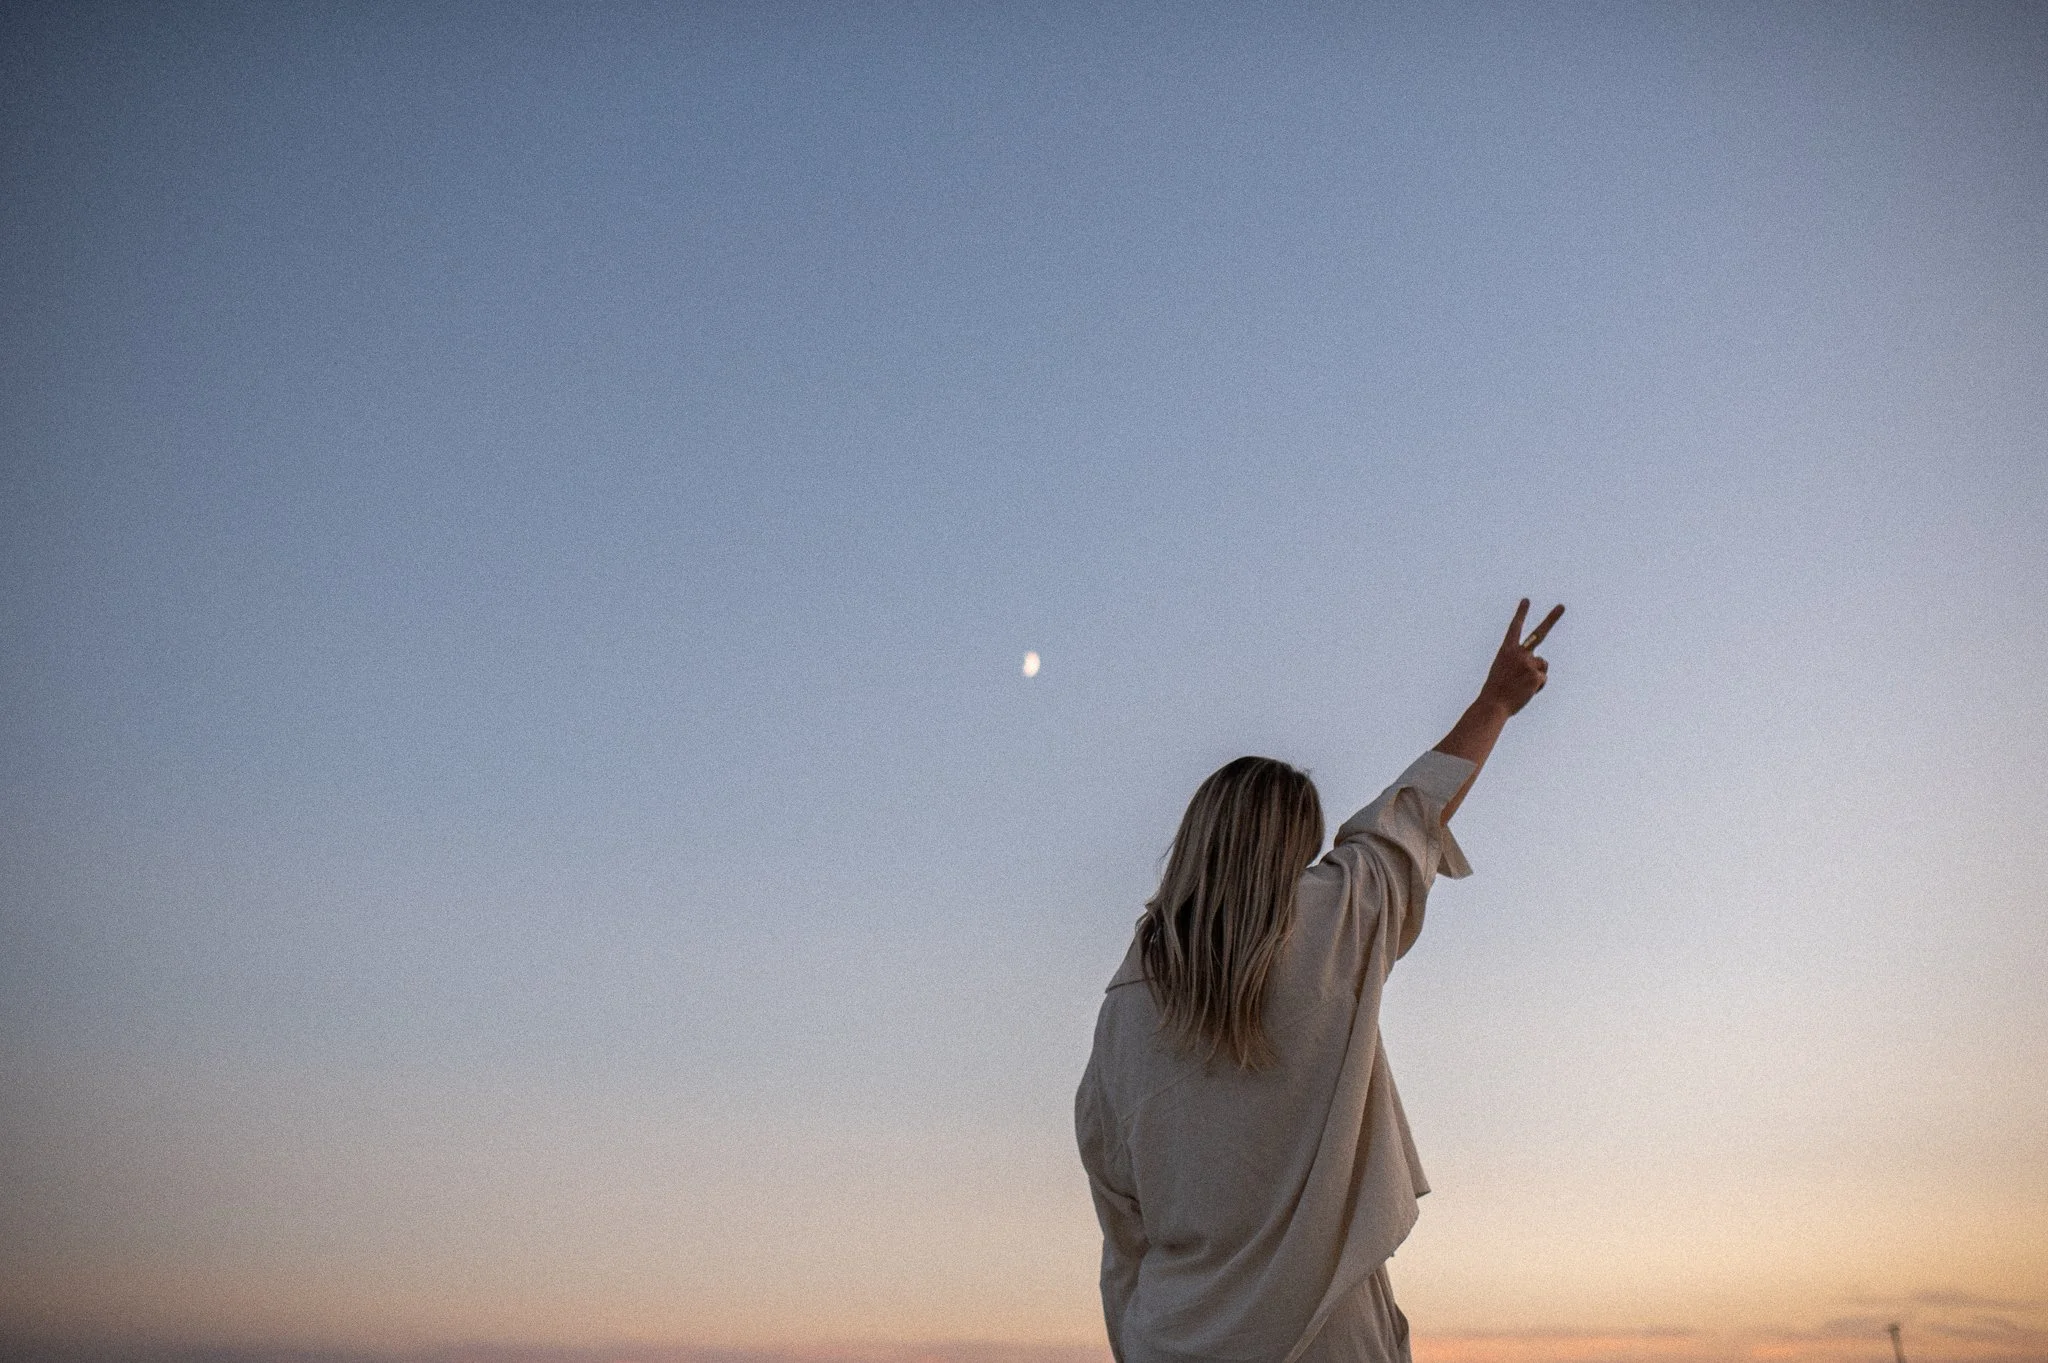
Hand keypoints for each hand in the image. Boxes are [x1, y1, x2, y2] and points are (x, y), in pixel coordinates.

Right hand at [1479, 598, 1562, 715]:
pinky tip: (1525, 691)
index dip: (1521, 613)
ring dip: (1536, 675)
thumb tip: (1542, 664)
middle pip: (1539, 633)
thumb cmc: (1497, 690)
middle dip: (1551, 618)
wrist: (1493, 704)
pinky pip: (1543, 679)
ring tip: (1521, 685)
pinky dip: (1537, 687)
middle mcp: (1519, 653)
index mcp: (1506, 650)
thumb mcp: (1503, 670)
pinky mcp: (1537, 675)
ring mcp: (1529, 663)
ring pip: (1542, 665)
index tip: (1527, 600)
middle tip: (1562, 606)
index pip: (1515, 628)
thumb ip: (1521, 661)